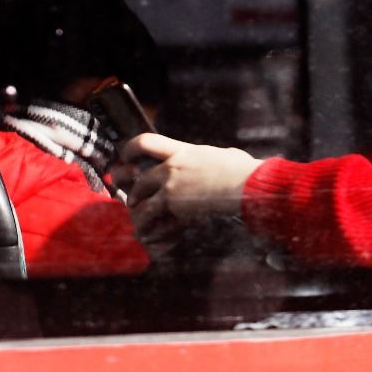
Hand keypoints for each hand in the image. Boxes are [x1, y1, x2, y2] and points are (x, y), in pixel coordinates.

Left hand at [122, 132, 262, 235]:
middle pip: (139, 175)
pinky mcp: (173, 201)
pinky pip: (150, 213)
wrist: (246, 184)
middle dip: (131, 188)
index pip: (147, 141)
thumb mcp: (225, 155)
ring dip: (136, 207)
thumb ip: (212, 157)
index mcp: (185, 151)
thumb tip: (223, 157)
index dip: (130, 148)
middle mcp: (173, 165)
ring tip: (137, 216)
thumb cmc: (243, 170)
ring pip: (139, 195)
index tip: (125, 156)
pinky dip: (145, 222)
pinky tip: (145, 230)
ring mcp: (171, 183)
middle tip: (129, 195)